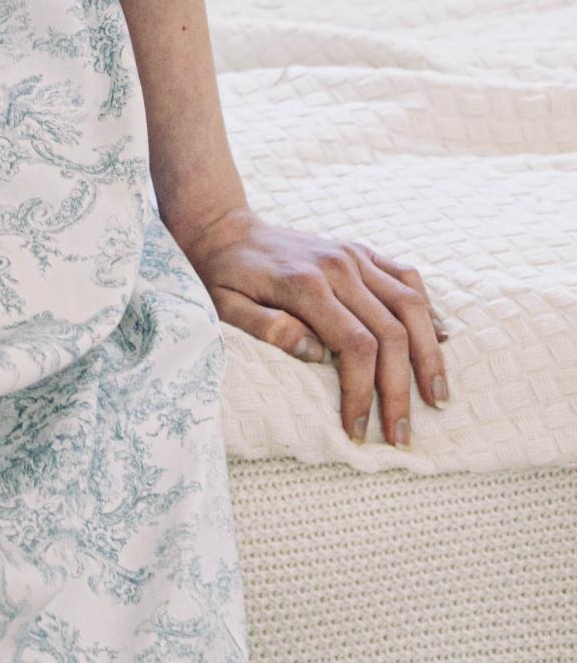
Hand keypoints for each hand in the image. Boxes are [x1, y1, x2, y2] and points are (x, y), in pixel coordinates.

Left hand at [169, 201, 450, 447]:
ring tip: (438, 396)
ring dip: (430, 354)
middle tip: (403, 435)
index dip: (364, 392)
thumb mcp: (224, 306)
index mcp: (306, 284)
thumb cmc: (221, 275)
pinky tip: (441, 339)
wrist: (224, 227)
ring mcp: (353, 255)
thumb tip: (315, 356)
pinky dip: (429, 309)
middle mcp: (339, 266)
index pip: (356, 346)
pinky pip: (407, 277)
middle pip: (392, 332)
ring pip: (411, 305)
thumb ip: (265, 328)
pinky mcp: (360, 251)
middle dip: (401, 389)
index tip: (359, 431)